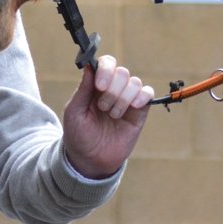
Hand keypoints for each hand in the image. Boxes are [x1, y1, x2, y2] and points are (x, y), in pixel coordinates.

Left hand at [61, 55, 153, 179]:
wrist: (90, 160)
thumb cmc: (78, 134)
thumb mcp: (74, 111)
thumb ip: (83, 89)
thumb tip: (90, 65)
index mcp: (96, 84)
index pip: (106, 63)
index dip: (106, 70)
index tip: (100, 85)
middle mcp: (113, 88)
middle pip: (121, 72)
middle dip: (112, 90)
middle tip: (103, 108)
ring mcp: (127, 99)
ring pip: (134, 82)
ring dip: (123, 98)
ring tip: (113, 115)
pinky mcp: (139, 112)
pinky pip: (148, 93)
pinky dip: (142, 97)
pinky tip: (132, 107)